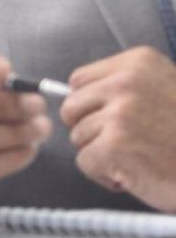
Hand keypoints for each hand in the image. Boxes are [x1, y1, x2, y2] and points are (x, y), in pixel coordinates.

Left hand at [62, 46, 175, 211]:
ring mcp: (120, 114)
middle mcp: (126, 83)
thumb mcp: (166, 90)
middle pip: (72, 109)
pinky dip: (106, 176)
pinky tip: (137, 174)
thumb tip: (72, 93)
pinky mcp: (114, 146)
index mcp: (139, 62)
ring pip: (78, 137)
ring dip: (103, 154)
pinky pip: (85, 162)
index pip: (80, 81)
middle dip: (93, 130)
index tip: (117, 120)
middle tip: (130, 143)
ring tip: (141, 158)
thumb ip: (126, 86)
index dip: (92, 106)